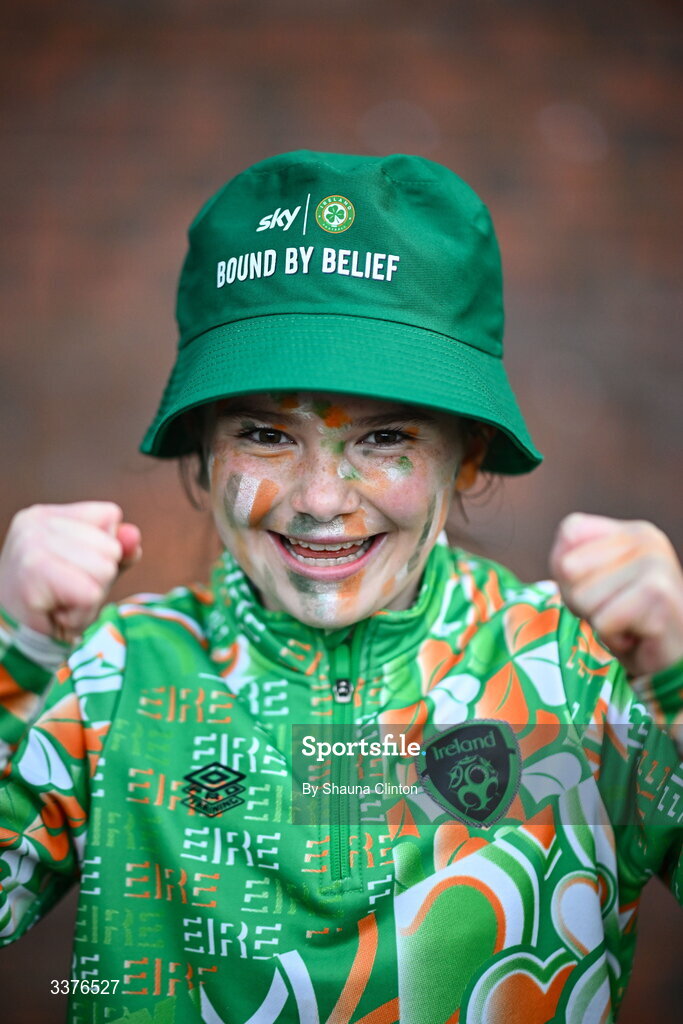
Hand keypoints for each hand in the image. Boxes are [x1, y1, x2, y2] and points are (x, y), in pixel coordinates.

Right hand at [0, 502, 141, 642]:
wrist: (11, 640)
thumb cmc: (53, 603)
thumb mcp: (91, 570)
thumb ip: (118, 550)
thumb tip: (133, 534)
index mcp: (46, 514)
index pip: (109, 515)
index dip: (106, 550)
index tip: (73, 572)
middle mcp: (35, 523)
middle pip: (110, 546)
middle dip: (99, 579)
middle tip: (65, 593)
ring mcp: (32, 544)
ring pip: (104, 569)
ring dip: (90, 598)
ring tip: (61, 603)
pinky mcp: (35, 571)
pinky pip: (91, 594)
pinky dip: (82, 614)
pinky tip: (56, 614)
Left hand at [550, 512, 682, 676]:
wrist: (669, 662)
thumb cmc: (623, 619)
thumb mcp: (586, 583)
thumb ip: (566, 560)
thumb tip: (568, 565)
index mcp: (632, 531)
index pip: (570, 532)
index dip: (570, 571)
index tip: (602, 589)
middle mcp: (649, 540)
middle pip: (569, 567)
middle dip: (582, 601)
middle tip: (616, 610)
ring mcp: (657, 565)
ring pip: (582, 597)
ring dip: (599, 621)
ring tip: (627, 622)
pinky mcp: (659, 596)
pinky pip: (602, 622)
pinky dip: (613, 637)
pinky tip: (637, 636)